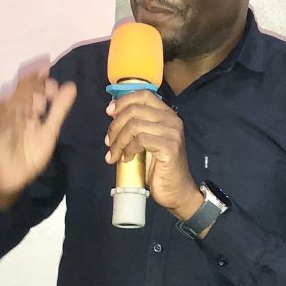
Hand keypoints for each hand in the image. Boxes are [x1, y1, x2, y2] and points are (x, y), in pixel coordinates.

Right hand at [0, 61, 77, 210]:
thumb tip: (71, 86)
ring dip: (22, 92)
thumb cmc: (30, 155)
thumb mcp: (49, 131)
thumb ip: (58, 110)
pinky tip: (10, 98)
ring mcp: (6, 122)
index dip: (41, 79)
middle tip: (43, 71)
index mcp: (29, 111)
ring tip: (35, 85)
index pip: (34, 89)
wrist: (13, 178)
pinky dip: (5, 109)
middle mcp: (16, 113)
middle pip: (22, 91)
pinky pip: (1, 119)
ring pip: (12, 102)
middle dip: (32, 80)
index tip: (50, 74)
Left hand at [104, 91, 203, 219]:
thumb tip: (113, 114)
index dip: (124, 100)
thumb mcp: (146, 141)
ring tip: (114, 154)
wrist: (176, 190)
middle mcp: (172, 120)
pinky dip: (128, 149)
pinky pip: (141, 139)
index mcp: (167, 114)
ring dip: (118, 141)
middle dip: (115, 126)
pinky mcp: (170, 147)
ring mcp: (172, 133)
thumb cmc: (159, 167)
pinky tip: (126, 159)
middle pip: (135, 109)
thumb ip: (137, 126)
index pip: (144, 94)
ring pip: (134, 125)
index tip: (109, 112)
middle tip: (108, 142)